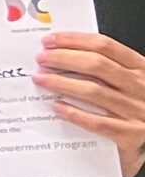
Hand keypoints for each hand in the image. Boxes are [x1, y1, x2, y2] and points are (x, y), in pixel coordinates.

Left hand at [35, 32, 144, 176]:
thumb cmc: (135, 106)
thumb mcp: (129, 81)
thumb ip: (105, 68)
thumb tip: (61, 53)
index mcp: (141, 69)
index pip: (105, 46)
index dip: (75, 41)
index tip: (49, 41)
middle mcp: (140, 87)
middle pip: (97, 65)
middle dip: (64, 58)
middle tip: (41, 59)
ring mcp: (136, 111)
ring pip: (94, 91)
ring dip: (62, 83)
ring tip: (40, 79)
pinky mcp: (130, 135)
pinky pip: (97, 122)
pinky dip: (74, 113)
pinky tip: (56, 107)